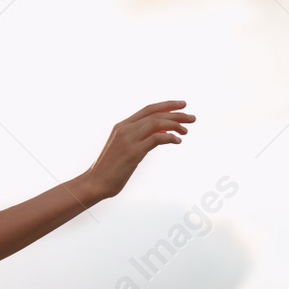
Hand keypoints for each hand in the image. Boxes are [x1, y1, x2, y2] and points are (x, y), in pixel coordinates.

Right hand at [78, 100, 195, 202]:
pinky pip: (156, 138)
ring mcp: (129, 139)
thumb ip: (139, 139)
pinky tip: (177, 141)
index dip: (166, 105)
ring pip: (157, 123)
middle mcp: (125, 129)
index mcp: (122, 125)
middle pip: (155, 114)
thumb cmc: (110, 169)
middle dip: (176, 113)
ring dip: (175, 124)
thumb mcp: (124, 148)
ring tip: (186, 130)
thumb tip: (159, 135)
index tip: (182, 105)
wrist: (96, 182)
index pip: (148, 109)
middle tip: (192, 117)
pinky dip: (169, 137)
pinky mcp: (133, 152)